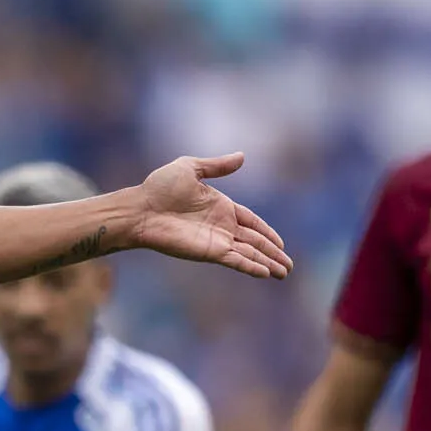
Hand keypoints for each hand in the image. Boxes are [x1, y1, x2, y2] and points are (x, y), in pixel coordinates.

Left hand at [136, 154, 291, 279]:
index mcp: (221, 207)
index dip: (267, 232)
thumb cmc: (160, 187)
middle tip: (289, 266)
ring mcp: (216, 241)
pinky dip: (251, 266)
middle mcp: (221, 227)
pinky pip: (236, 260)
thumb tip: (242, 156)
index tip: (282, 243)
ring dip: (267, 263)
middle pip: (255, 242)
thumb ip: (217, 166)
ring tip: (284, 274)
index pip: (251, 222)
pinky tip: (265, 273)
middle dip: (273, 253)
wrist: (141, 208)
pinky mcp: (209, 252)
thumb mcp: (191, 168)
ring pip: (249, 254)